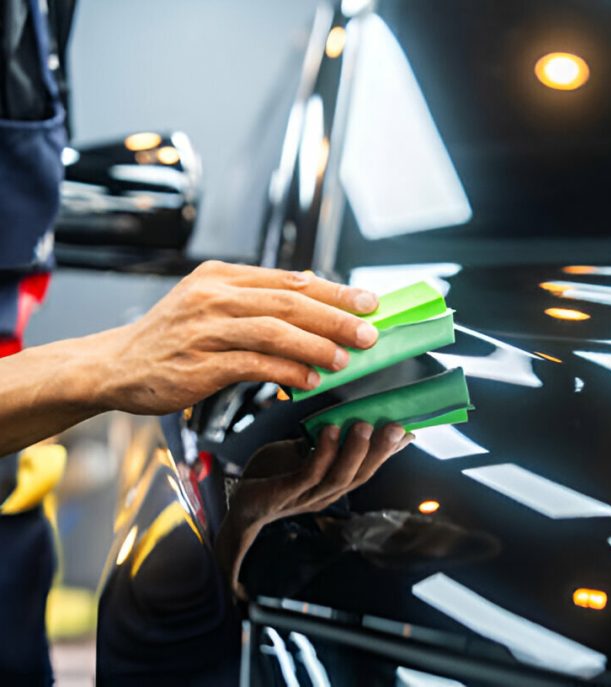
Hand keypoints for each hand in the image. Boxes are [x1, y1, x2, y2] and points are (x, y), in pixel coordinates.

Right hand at [91, 261, 379, 414]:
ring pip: (274, 331)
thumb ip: (259, 298)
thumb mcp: (212, 304)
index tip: (369, 301)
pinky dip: (287, 371)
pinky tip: (310, 379)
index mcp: (222, 277)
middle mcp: (214, 297)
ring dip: (316, 345)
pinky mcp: (198, 364)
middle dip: (335, 317)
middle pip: (289, 302)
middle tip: (369, 331)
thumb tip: (316, 291)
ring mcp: (205, 329)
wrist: (115, 365)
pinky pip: (253, 365)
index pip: (290, 280)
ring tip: (346, 357)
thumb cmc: (173, 337)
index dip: (334, 292)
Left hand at [215, 422, 412, 599]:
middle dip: (381, 450)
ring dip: (355, 451)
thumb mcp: (302, 453)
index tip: (409, 431)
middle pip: (361, 475)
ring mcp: (307, 497)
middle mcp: (326, 494)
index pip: (368, 468)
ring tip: (364, 426)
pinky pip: (309, 474)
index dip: (389, 452)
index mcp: (334, 484)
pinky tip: (329, 430)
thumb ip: (324, 442)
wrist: (236, 503)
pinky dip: (323, 453)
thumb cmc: (271, 476)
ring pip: (339, 477)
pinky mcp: (285, 494)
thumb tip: (348, 418)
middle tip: (396, 426)